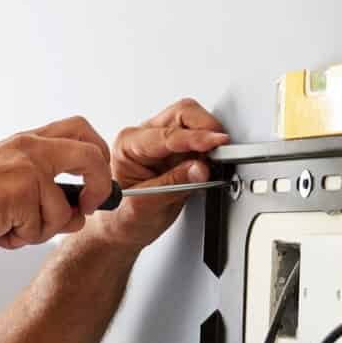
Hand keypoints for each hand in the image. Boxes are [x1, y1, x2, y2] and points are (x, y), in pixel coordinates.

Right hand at [0, 117, 113, 249]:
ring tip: (11, 227)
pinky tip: (1, 230)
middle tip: (88, 205)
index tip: (96, 182)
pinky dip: (23, 238)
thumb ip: (46, 192)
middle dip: (100, 185)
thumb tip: (79, 213)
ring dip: (41, 231)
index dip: (98, 156)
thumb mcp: (11, 185)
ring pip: (65, 210)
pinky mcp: (24, 191)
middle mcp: (31, 148)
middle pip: (91, 155)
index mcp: (27, 142)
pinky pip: (44, 227)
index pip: (79, 130)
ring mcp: (29, 167)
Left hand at [83, 99, 231, 249]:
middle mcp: (144, 136)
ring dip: (209, 140)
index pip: (168, 135)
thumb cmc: (122, 216)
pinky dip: (210, 149)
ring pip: (194, 122)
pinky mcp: (177, 149)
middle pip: (184, 114)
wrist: (121, 227)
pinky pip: (200, 138)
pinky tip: (207, 166)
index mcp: (128, 145)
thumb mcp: (144, 206)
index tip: (216, 142)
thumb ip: (173, 185)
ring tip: (211, 164)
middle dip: (206, 129)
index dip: (196, 138)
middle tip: (220, 152)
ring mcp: (162, 140)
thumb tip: (200, 168)